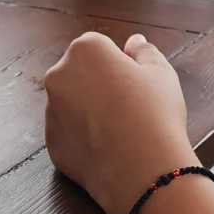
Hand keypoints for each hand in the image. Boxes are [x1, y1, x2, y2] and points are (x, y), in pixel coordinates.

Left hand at [43, 31, 195, 213]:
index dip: (118, 63)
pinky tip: (108, 147)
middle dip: (98, 84)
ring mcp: (51, 111)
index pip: (98, 46)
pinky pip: (68, 133)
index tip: (135, 82)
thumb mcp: (161, 73)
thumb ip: (145, 51)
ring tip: (119, 128)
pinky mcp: (51, 143)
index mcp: (85, 50)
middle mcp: (58, 75)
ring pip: (71, 103)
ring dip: (88, 109)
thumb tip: (134, 42)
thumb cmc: (155, 115)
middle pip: (79, 73)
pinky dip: (82, 137)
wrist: (143, 171)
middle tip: (128, 105)